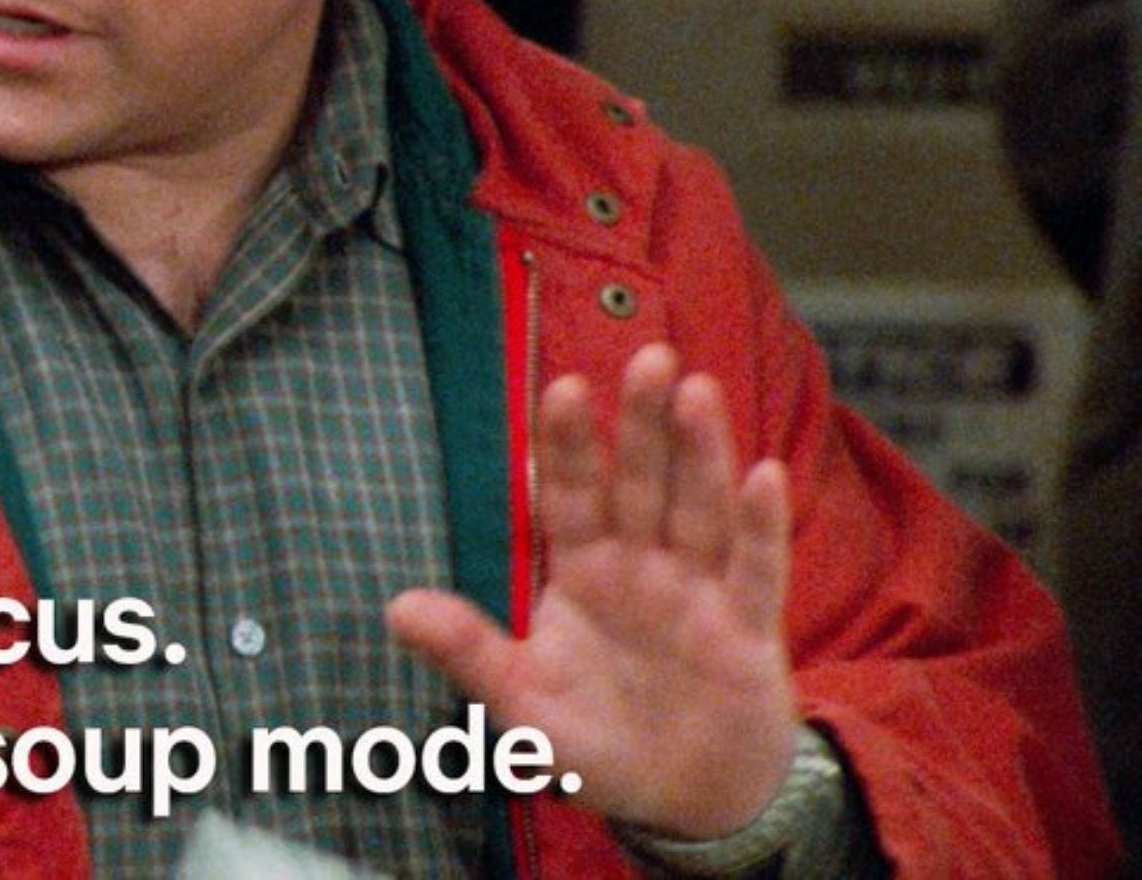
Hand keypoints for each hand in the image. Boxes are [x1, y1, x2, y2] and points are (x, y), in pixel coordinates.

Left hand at [383, 343, 799, 836]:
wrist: (684, 802)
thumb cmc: (598, 743)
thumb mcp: (520, 703)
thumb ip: (467, 651)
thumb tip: (395, 608)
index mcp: (583, 571)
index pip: (569, 495)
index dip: (566, 444)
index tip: (561, 388)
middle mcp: (642, 567)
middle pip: (640, 483)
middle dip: (641, 422)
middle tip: (647, 355)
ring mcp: (699, 593)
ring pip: (699, 509)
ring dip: (700, 451)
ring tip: (697, 388)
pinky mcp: (749, 633)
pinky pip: (757, 572)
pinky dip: (761, 526)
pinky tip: (763, 474)